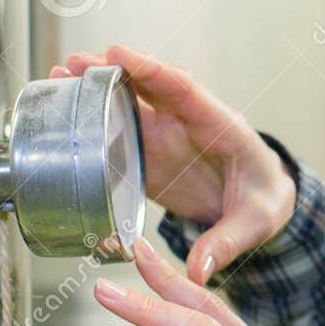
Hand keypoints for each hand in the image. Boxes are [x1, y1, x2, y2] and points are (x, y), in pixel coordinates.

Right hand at [55, 45, 295, 283]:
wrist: (262, 201)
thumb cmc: (266, 199)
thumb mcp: (256, 222)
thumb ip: (227, 242)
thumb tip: (198, 271)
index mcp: (219, 125)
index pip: (184, 89)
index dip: (151, 70)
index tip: (118, 54)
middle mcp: (189, 121)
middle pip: (149, 85)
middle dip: (112, 69)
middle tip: (73, 62)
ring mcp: (167, 134)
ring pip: (129, 100)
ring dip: (95, 86)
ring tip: (58, 76)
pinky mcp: (150, 151)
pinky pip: (120, 128)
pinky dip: (92, 117)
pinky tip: (65, 110)